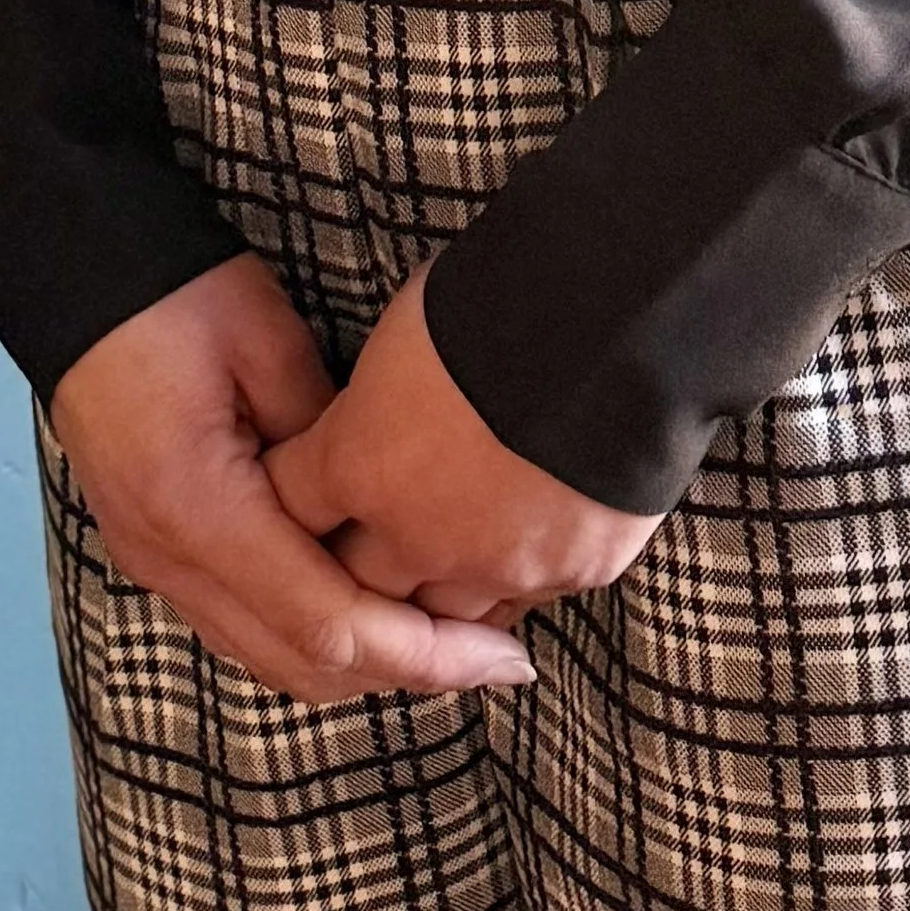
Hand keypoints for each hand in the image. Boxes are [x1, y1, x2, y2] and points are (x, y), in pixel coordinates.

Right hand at [47, 254, 534, 704]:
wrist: (76, 279)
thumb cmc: (175, 294)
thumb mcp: (270, 345)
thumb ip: (332, 440)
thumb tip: (383, 502)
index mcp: (200, 512)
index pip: (324, 621)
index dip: (417, 652)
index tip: (498, 656)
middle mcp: (171, 561)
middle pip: (300, 660)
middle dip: (403, 673)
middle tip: (495, 660)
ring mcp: (157, 564)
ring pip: (269, 655)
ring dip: (359, 662)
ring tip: (448, 646)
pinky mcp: (160, 549)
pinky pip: (244, 623)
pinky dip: (313, 633)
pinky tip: (370, 609)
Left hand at [264, 264, 664, 624]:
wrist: (617, 322)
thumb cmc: (502, 294)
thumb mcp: (413, 317)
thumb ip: (385, 382)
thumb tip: (391, 386)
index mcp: (360, 461)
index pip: (294, 503)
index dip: (292, 493)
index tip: (296, 483)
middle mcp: (417, 533)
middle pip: (359, 586)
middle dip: (353, 567)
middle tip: (360, 548)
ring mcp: (496, 562)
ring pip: (443, 616)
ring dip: (436, 592)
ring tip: (440, 569)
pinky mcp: (571, 569)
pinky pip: (528, 597)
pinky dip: (514, 580)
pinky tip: (517, 554)